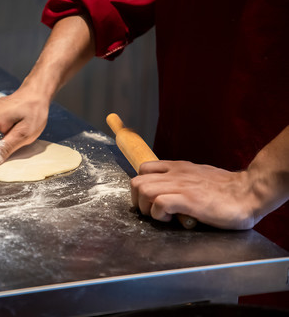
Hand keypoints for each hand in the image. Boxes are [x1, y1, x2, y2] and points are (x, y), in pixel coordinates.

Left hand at [130, 160, 256, 229]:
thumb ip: (182, 180)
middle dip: (138, 201)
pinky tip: (172, 219)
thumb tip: (168, 192)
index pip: (144, 169)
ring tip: (163, 216)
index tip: (150, 200)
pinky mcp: (189, 200)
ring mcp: (181, 186)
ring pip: (143, 190)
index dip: (141, 187)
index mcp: (177, 167)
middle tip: (152, 212)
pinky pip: (159, 203)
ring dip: (147, 208)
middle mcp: (175, 174)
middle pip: (137, 182)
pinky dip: (159, 214)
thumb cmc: (227, 189)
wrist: (250, 192)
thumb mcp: (198, 176)